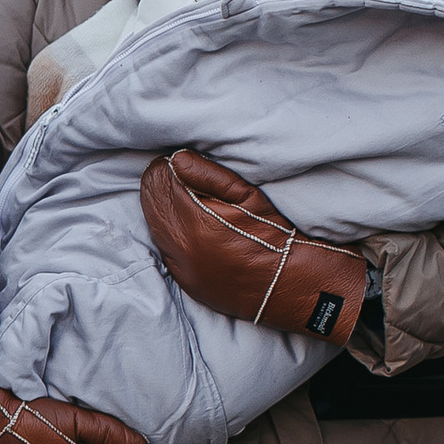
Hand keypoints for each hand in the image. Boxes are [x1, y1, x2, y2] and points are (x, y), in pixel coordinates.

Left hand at [140, 149, 369, 341]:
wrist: (291, 284)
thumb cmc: (276, 236)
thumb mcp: (249, 197)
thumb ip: (210, 176)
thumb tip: (177, 159)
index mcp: (198, 222)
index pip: (162, 184)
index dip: (167, 168)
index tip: (175, 162)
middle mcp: (183, 248)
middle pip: (153, 204)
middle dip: (161, 186)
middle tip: (174, 175)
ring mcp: (182, 268)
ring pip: (155, 227)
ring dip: (163, 209)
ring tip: (180, 197)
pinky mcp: (186, 282)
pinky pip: (165, 250)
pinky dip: (170, 234)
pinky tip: (184, 225)